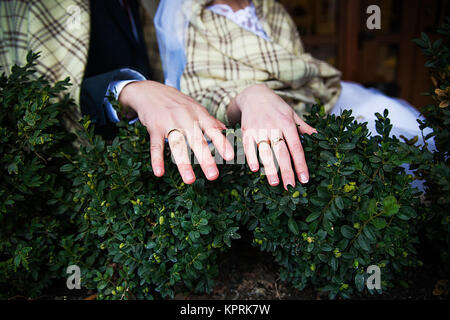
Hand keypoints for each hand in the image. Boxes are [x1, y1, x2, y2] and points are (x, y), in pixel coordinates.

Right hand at [119, 80, 233, 183]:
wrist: (150, 90)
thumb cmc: (177, 102)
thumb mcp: (195, 107)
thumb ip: (209, 120)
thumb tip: (226, 130)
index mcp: (197, 114)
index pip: (212, 129)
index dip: (221, 143)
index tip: (230, 157)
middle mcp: (185, 118)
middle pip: (196, 140)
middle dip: (205, 158)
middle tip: (214, 176)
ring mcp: (169, 122)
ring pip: (177, 145)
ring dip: (183, 164)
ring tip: (190, 181)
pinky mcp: (154, 127)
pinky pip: (155, 145)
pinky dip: (156, 159)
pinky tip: (159, 173)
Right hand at [228, 84, 316, 189]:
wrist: (254, 94)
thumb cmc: (276, 106)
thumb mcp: (292, 113)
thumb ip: (303, 127)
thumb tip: (319, 136)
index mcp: (287, 123)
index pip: (296, 147)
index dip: (301, 164)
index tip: (305, 178)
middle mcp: (273, 126)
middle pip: (281, 152)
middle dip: (287, 171)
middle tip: (291, 187)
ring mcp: (259, 129)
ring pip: (265, 152)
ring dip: (270, 169)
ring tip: (275, 183)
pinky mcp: (246, 131)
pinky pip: (248, 146)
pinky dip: (251, 158)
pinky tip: (255, 169)